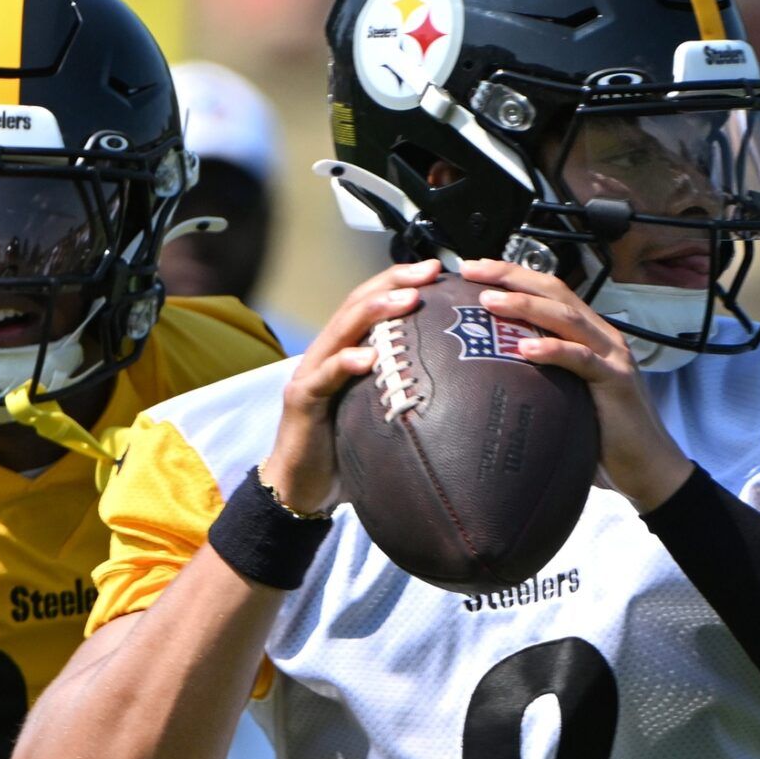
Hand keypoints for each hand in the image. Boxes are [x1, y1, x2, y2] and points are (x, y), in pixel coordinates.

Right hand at [260, 260, 442, 511]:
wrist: (299, 488)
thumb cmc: (344, 452)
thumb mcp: (381, 414)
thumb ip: (404, 393)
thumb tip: (460, 386)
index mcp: (346, 352)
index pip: (372, 304)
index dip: (401, 282)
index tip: (436, 270)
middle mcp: (327, 354)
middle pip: (357, 304)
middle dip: (393, 283)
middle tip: (428, 271)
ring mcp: (311, 374)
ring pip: (340, 330)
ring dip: (374, 311)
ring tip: (406, 300)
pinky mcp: (301, 401)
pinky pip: (323, 377)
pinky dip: (345, 363)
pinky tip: (367, 358)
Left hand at [462, 258, 694, 510]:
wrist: (649, 464)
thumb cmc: (604, 432)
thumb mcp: (567, 391)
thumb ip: (543, 372)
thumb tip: (495, 367)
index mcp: (588, 333)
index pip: (548, 290)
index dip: (512, 275)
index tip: (474, 270)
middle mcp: (601, 336)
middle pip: (555, 290)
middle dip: (511, 276)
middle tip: (472, 270)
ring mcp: (612, 355)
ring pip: (566, 317)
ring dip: (525, 306)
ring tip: (490, 302)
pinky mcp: (617, 381)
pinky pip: (582, 359)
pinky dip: (553, 350)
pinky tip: (525, 349)